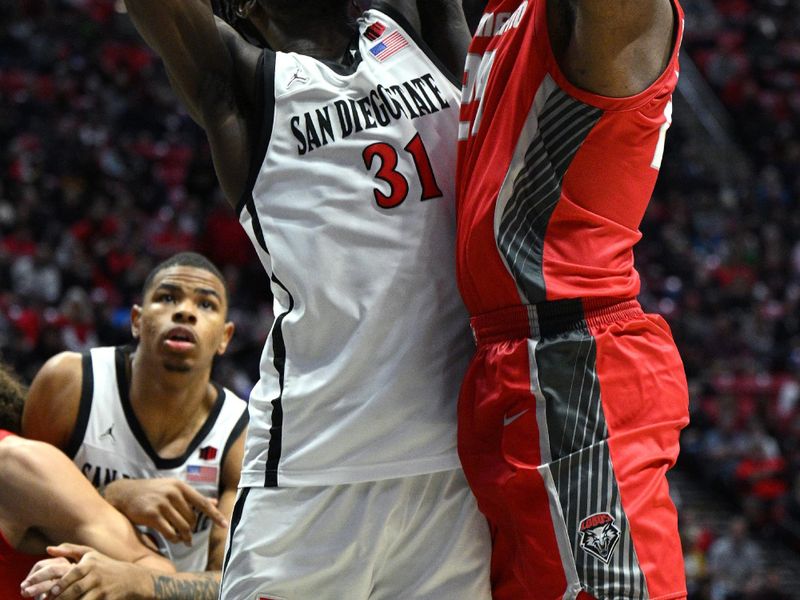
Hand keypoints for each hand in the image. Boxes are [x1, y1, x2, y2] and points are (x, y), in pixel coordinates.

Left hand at [21, 545, 152, 599]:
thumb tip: (48, 549)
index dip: (60, 585)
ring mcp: (102, 589)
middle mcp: (96, 575)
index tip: (49, 593)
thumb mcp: (91, 554)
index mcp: (90, 563)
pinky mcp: (107, 599)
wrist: (132, 579)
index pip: (72, 574)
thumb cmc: (106, 565)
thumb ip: (69, 550)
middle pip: (75, 589)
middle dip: (59, 598)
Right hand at [103, 478, 227, 545]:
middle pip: (191, 519)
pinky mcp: (152, 515)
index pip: (202, 502)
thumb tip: (214, 501)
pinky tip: (174, 539)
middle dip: (192, 529)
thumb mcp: (173, 489)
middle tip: (189, 535)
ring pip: (182, 527)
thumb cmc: (152, 491)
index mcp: (180, 486)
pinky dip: (174, 538)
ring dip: (185, 537)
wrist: (124, 493)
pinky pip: (170, 533)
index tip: (225, 525)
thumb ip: (193, 497)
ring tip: (184, 540)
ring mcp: (162, 504)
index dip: (215, 515)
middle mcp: (173, 493)